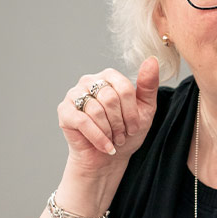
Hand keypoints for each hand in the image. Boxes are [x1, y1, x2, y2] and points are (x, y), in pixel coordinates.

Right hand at [60, 57, 160, 174]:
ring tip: (112, 139)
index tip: (134, 127)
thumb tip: (152, 60)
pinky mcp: (64, 111)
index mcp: (108, 76)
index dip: (131, 112)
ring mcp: (74, 94)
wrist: (106, 157)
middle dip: (120, 122)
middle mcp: (89, 80)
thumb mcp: (144, 109)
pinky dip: (97, 137)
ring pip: (96, 110)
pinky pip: (82, 121)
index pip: (124, 88)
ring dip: (109, 131)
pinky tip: (105, 146)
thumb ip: (148, 85)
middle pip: (110, 98)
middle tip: (121, 136)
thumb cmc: (125, 132)